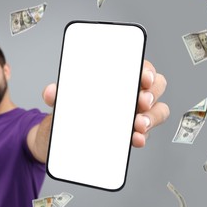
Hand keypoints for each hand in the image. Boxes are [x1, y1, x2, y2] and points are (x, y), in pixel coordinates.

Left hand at [42, 59, 169, 147]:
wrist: (61, 139)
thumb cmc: (70, 111)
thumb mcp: (62, 101)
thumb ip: (57, 94)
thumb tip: (50, 92)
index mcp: (116, 79)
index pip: (139, 67)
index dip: (146, 69)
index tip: (143, 76)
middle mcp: (129, 95)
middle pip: (155, 88)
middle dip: (151, 93)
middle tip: (141, 101)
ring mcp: (132, 114)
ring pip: (156, 111)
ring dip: (151, 117)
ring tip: (138, 123)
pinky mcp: (130, 134)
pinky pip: (144, 133)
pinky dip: (142, 136)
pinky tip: (135, 138)